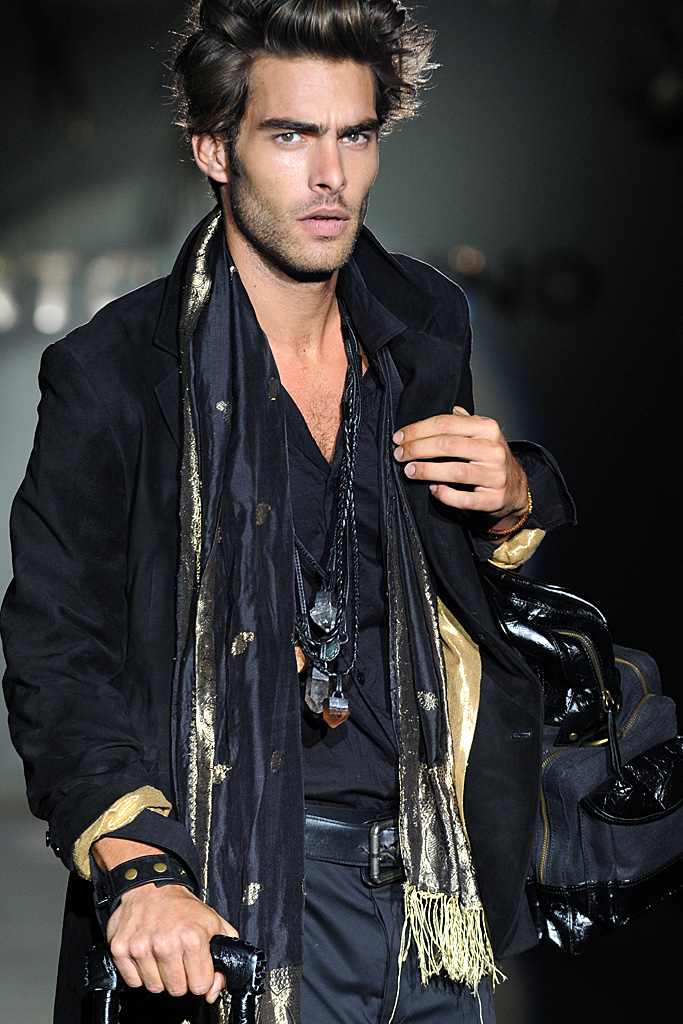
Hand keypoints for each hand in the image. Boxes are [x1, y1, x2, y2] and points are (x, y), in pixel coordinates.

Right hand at [93, 838, 236, 1002]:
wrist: (151, 885)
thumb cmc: (181, 906)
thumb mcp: (213, 922)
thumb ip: (224, 954)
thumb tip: (214, 988)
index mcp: (192, 938)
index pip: (200, 985)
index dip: (200, 978)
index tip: (196, 968)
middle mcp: (166, 944)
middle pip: (177, 990)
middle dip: (180, 978)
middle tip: (178, 958)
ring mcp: (141, 947)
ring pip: (155, 987)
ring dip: (159, 976)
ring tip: (162, 954)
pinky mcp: (121, 949)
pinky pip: (133, 981)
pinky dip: (140, 973)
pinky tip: (147, 955)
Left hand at [393, 406, 527, 529]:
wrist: (515, 489)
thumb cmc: (491, 459)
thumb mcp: (482, 434)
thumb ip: (463, 421)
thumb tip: (445, 407)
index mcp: (487, 428)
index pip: (446, 423)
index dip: (418, 430)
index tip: (400, 437)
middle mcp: (493, 450)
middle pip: (447, 445)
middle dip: (417, 449)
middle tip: (399, 454)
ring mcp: (495, 475)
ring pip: (455, 471)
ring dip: (427, 471)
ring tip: (410, 470)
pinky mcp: (493, 499)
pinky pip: (463, 499)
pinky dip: (445, 494)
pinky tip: (433, 489)